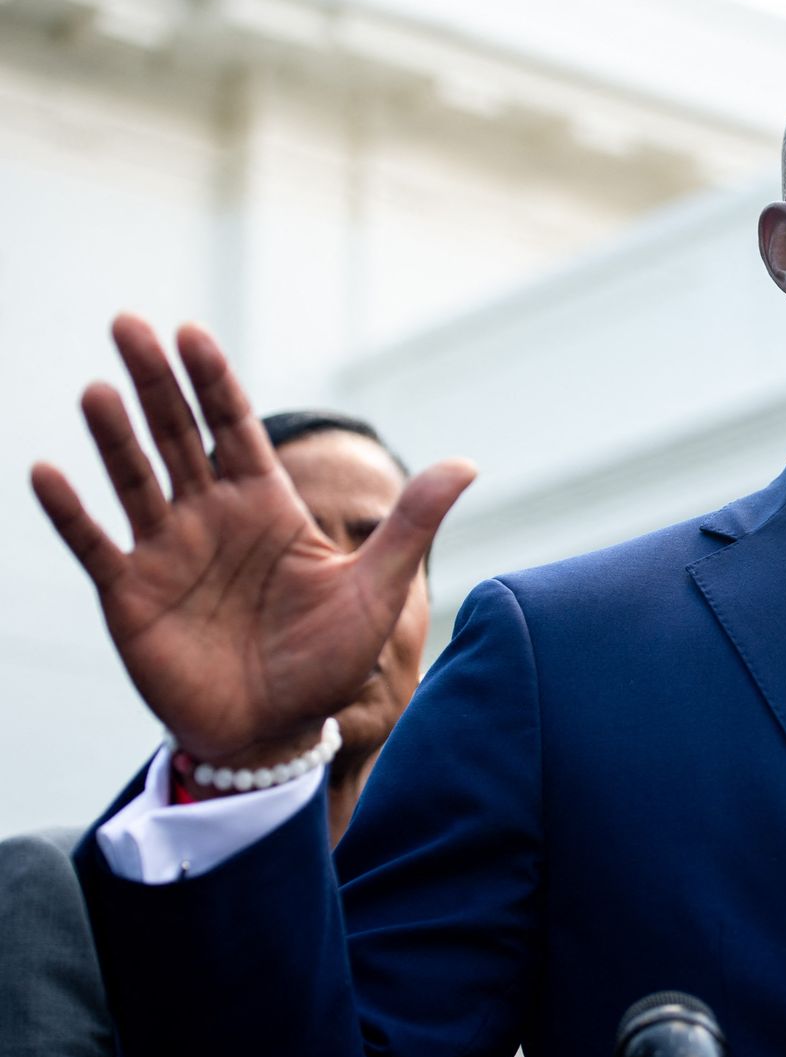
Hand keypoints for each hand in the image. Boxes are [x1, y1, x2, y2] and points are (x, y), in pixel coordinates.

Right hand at [30, 315, 475, 774]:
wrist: (277, 731)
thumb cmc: (328, 660)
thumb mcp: (378, 589)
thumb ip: (411, 524)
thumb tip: (468, 464)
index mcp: (268, 507)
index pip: (235, 428)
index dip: (214, 381)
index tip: (191, 333)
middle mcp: (212, 518)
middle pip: (179, 436)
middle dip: (156, 383)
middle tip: (128, 325)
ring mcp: (167, 553)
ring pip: (135, 480)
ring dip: (114, 436)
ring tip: (96, 392)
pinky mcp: (131, 595)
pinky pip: (94, 545)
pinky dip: (71, 512)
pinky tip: (45, 473)